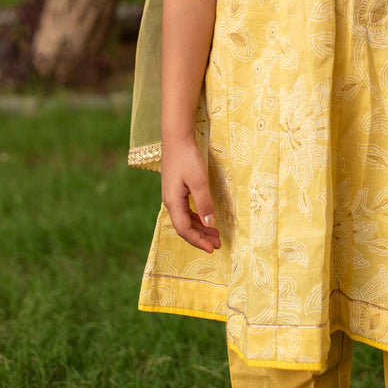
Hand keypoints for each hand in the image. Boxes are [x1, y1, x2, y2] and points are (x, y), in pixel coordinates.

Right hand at [161, 136, 220, 252]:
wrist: (176, 138)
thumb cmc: (187, 158)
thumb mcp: (199, 181)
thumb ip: (204, 203)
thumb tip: (210, 224)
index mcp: (173, 202)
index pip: (184, 230)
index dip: (198, 241)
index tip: (212, 248)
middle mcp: (170, 202)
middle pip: (184, 227)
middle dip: (201, 237)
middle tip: (217, 244)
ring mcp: (172, 196)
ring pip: (185, 219)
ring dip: (200, 228)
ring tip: (215, 235)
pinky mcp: (176, 189)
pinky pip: (186, 210)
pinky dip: (196, 218)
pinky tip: (205, 219)